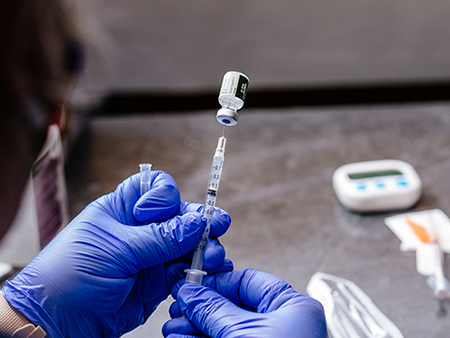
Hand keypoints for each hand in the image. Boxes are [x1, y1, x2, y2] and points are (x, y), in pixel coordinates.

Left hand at [2, 171, 231, 337]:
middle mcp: (140, 229)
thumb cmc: (69, 275)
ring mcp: (150, 256)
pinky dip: (199, 271)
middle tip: (217, 227)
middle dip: (200, 221)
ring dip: (205, 248)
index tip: (157, 214)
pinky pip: (185, 271)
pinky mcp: (157, 282)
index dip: (164, 197)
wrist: (56, 321)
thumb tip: (197, 222)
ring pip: (188, 244)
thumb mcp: (116, 250)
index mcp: (123, 209)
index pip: (155, 188)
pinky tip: (209, 272)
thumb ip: (160, 238)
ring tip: (214, 257)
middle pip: (180, 216)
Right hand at [164, 269, 327, 337]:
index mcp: (291, 308)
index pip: (248, 282)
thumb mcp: (241, 334)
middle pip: (232, 306)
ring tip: (173, 328)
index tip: (191, 287)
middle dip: (200, 309)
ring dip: (196, 328)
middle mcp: (281, 325)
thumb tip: (192, 293)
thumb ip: (213, 310)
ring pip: (224, 328)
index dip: (217, 283)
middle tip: (178, 309)